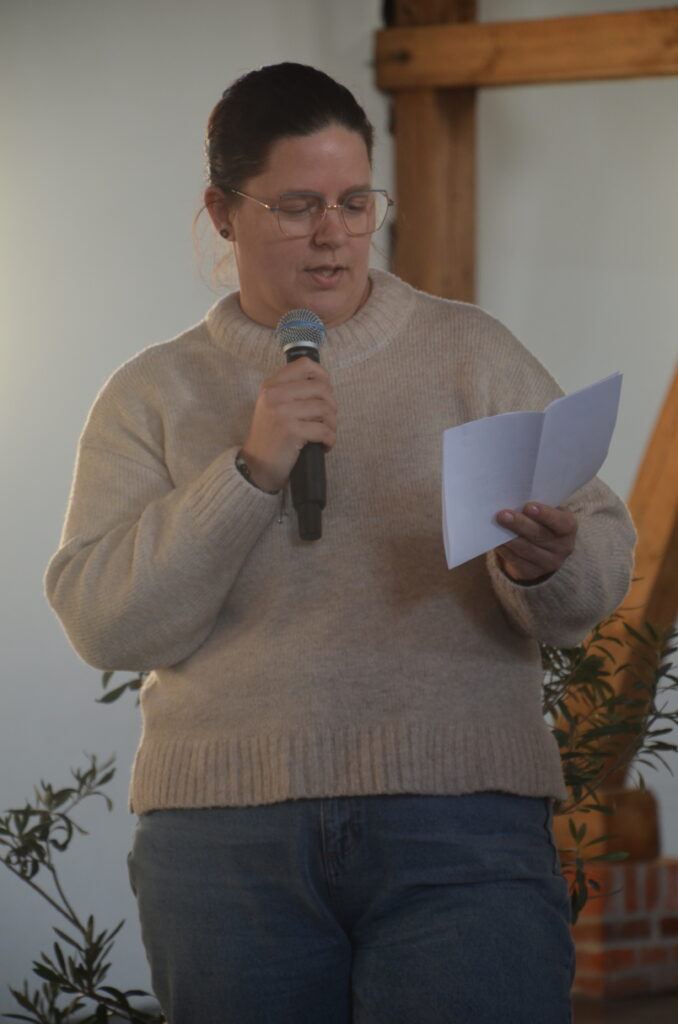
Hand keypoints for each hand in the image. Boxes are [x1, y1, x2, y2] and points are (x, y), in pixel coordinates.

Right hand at [240, 357, 336, 492]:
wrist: (256, 466)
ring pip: (325, 409)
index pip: (304, 365)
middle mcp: (274, 396)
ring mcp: (282, 413)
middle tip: (327, 419)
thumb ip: (290, 391)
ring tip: (325, 434)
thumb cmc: (270, 437)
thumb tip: (324, 383)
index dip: (322, 375)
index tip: (327, 390)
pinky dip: (330, 440)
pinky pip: (324, 430)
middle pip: (321, 388)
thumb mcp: (271, 406)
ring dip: (332, 425)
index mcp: (270, 386)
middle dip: (331, 405)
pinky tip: (324, 445)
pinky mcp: (291, 431)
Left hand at [494, 503, 577, 582]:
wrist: (545, 548)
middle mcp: (562, 547)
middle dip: (519, 524)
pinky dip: (505, 550)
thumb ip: (535, 507)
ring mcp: (548, 563)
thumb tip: (513, 501)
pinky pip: (516, 561)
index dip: (545, 514)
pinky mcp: (532, 572)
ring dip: (509, 538)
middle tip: (502, 514)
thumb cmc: (543, 521)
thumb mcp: (547, 512)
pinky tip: (495, 542)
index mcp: (568, 527)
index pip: (560, 522)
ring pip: (526, 549)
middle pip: (539, 535)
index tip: (528, 506)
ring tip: (495, 526)